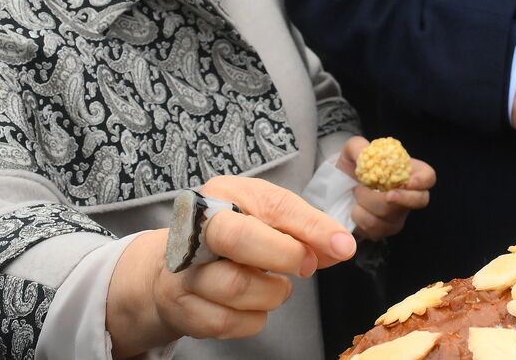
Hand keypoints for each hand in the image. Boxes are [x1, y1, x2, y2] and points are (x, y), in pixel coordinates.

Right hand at [106, 175, 355, 357]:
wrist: (173, 269)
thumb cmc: (235, 236)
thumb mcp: (269, 219)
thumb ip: (305, 231)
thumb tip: (341, 246)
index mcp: (225, 193)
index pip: (273, 206)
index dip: (312, 227)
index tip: (342, 246)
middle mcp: (197, 227)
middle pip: (239, 238)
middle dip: (284, 255)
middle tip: (307, 266)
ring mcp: (184, 270)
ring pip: (236, 287)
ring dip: (272, 293)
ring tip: (278, 286)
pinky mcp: (182, 307)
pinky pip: (229, 322)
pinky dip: (254, 319)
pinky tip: (255, 306)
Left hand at [335, 137, 435, 239]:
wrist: (338, 186)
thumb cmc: (353, 165)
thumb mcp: (353, 150)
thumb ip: (359, 147)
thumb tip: (364, 155)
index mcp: (408, 172)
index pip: (428, 177)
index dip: (423, 181)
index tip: (409, 182)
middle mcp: (408, 195)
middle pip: (420, 201)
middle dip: (402, 199)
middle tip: (387, 195)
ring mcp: (397, 216)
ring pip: (391, 216)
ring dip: (368, 203)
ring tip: (356, 192)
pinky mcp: (382, 231)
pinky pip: (374, 227)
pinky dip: (360, 216)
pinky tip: (354, 207)